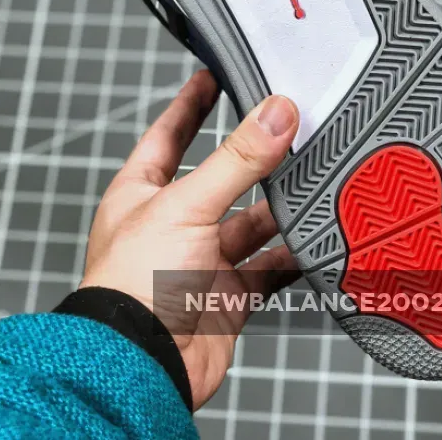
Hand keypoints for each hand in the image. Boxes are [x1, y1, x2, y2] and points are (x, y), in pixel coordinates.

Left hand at [80, 69, 300, 408]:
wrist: (141, 367)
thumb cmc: (131, 288)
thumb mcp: (185, 205)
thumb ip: (237, 160)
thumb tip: (275, 114)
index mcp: (143, 194)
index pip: (169, 133)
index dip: (191, 103)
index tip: (213, 74)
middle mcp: (171, 225)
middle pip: (220, 179)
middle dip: (252, 160)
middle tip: (286, 130)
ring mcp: (198, 261)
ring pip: (249, 225)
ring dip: (277, 211)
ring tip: (308, 185)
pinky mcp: (224, 296)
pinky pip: (266, 271)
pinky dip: (290, 259)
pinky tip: (311, 245)